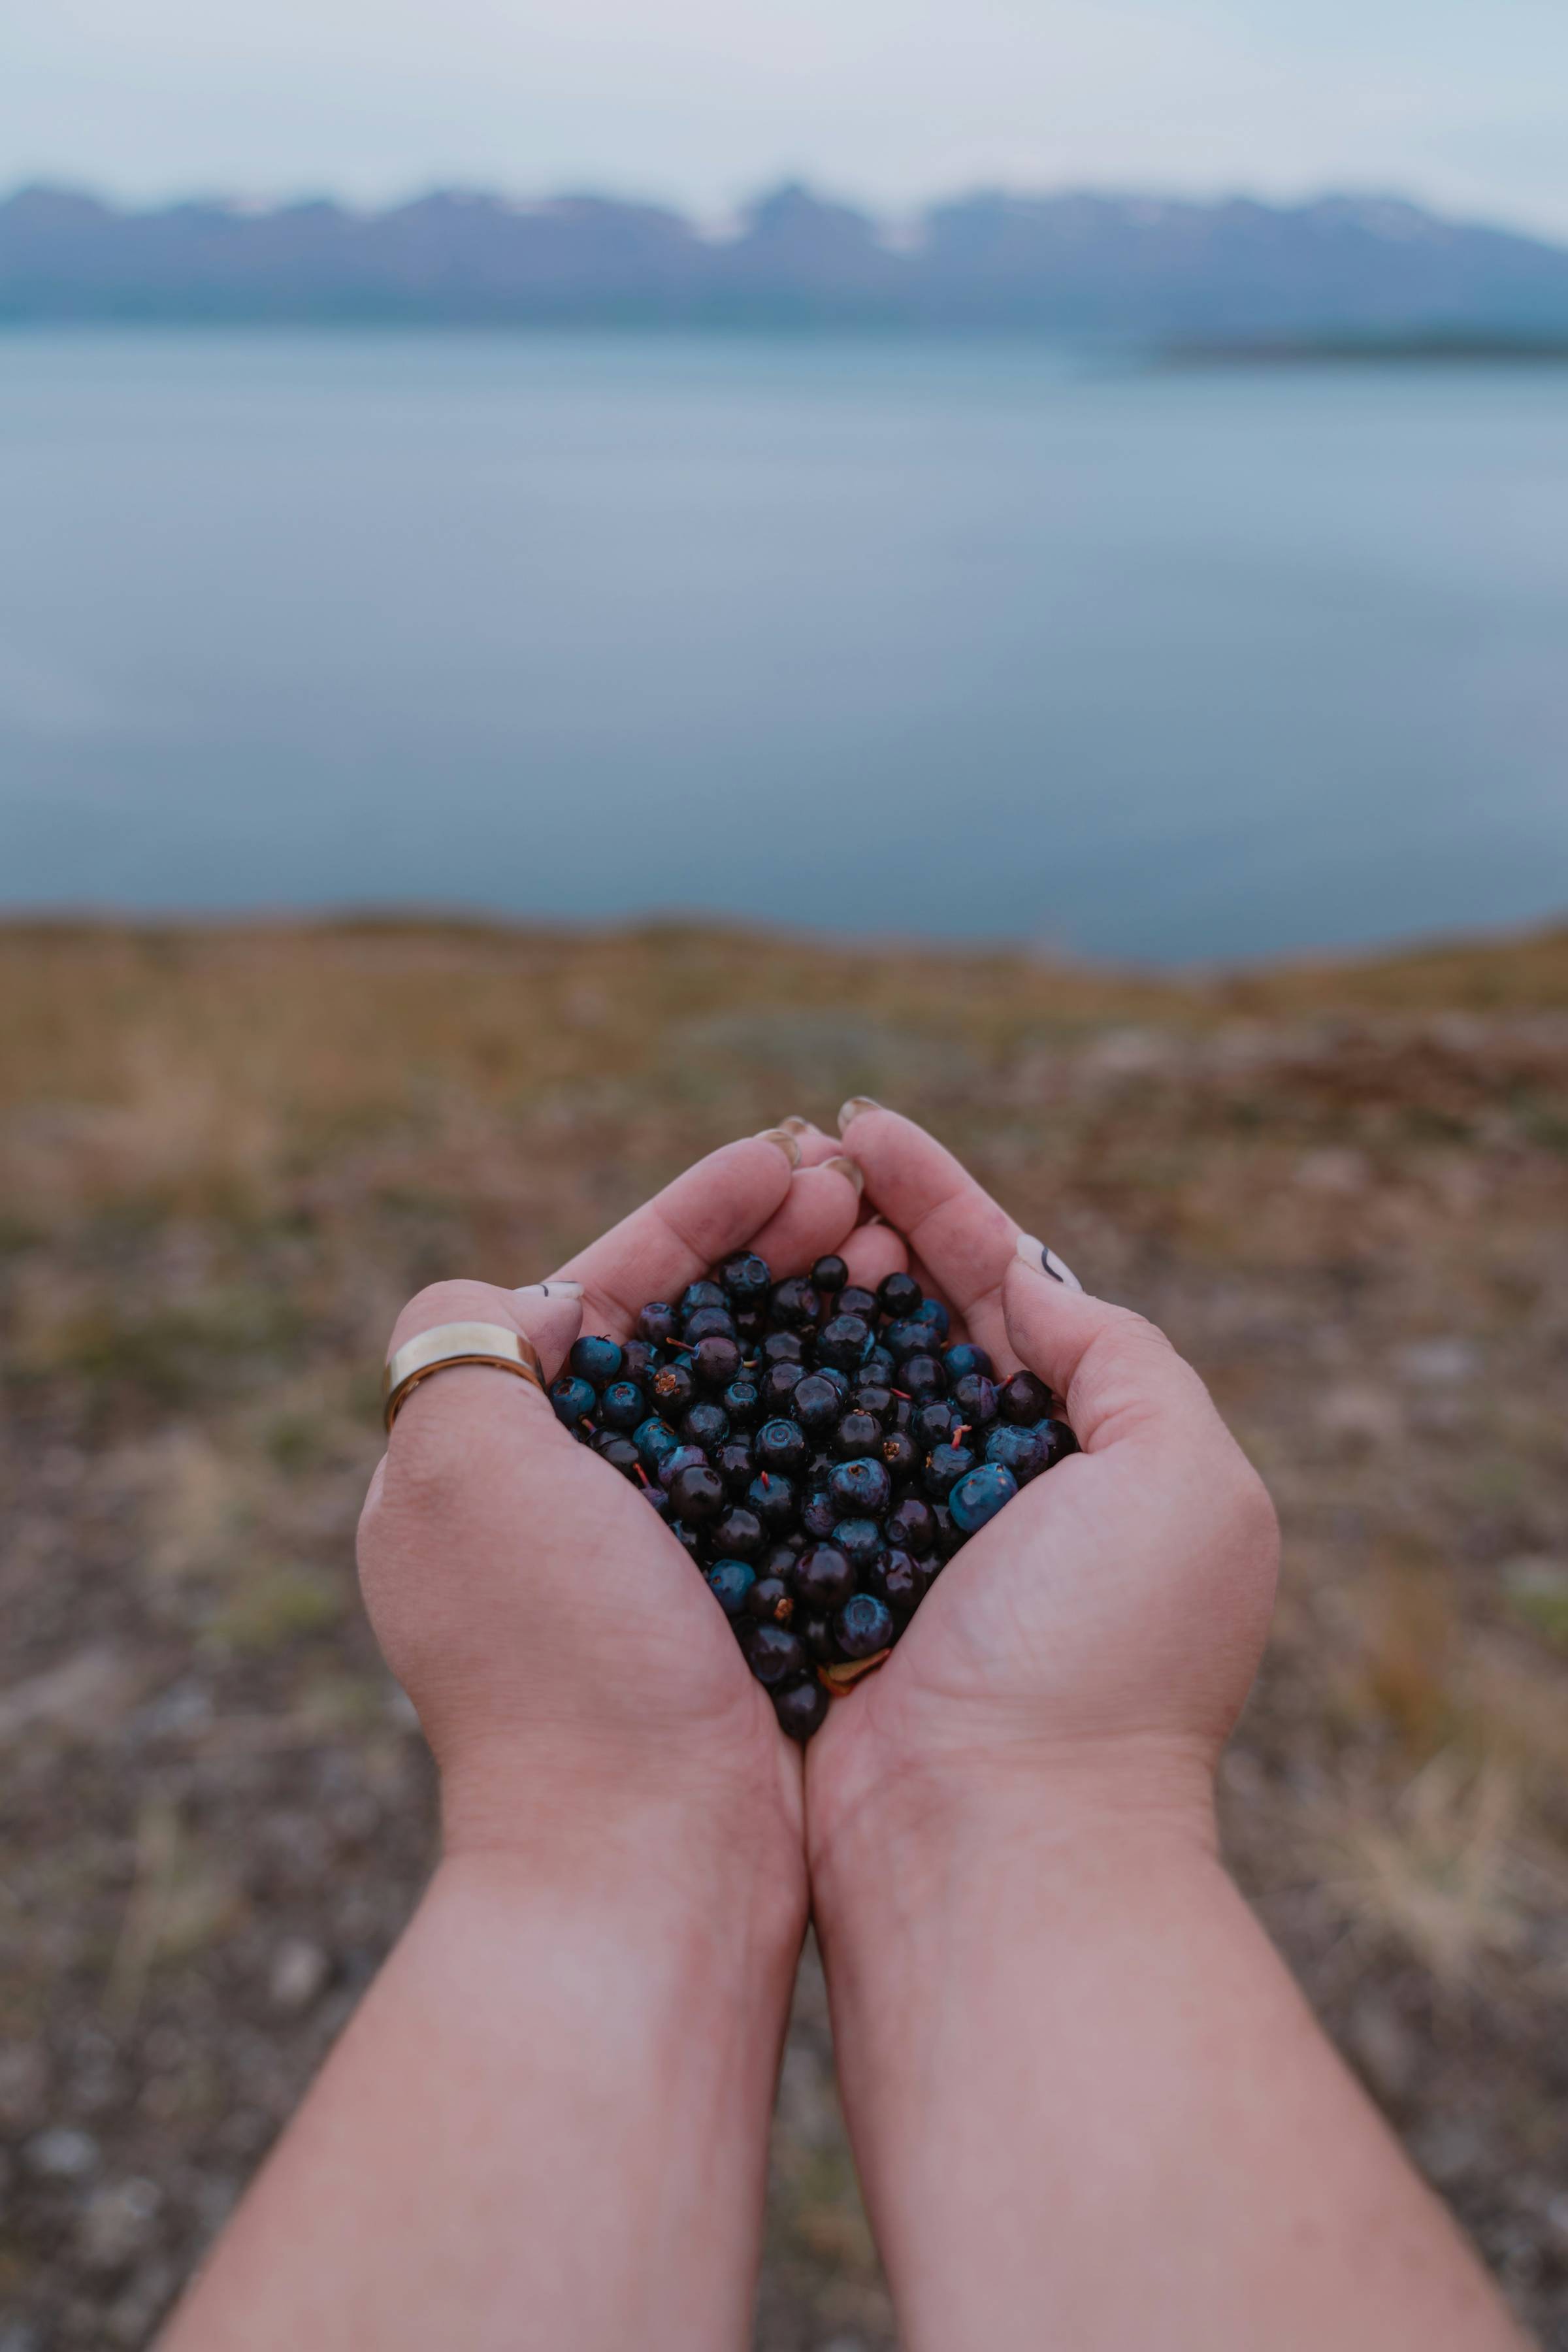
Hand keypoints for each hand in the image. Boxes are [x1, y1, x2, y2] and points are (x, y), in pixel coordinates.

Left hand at [357, 1131, 866, 1896]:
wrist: (650, 1861)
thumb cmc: (558, 1656)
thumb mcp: (460, 1471)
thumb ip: (456, 1345)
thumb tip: (508, 1297)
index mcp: (482, 1465)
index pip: (594, 1296)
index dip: (691, 1218)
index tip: (784, 1161)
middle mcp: (564, 1510)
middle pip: (679, 1338)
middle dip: (765, 1253)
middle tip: (856, 1196)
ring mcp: (657, 1568)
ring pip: (747, 1400)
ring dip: (815, 1317)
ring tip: (896, 1252)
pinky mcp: (740, 1617)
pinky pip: (794, 1483)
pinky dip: (842, 1415)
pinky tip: (907, 1369)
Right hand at [787, 1106, 1278, 1861]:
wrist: (991, 1849)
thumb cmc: (1100, 1661)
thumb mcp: (1182, 1481)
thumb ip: (1120, 1357)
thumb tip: (1026, 1279)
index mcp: (1093, 1451)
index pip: (1008, 1284)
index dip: (940, 1196)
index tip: (862, 1124)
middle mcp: (995, 1488)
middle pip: (915, 1319)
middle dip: (858, 1231)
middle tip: (791, 1166)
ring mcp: (898, 1538)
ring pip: (835, 1380)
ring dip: (793, 1297)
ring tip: (746, 1223)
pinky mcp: (815, 1588)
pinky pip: (772, 1467)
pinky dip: (742, 1397)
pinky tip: (699, 1337)